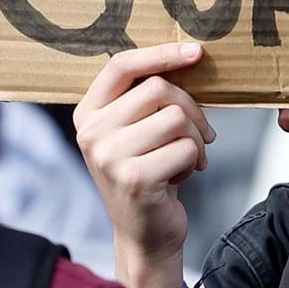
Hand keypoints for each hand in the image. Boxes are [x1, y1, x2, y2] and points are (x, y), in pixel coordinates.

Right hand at [74, 42, 212, 287]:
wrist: (144, 235)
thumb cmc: (147, 173)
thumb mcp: (134, 131)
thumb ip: (144, 98)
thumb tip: (187, 55)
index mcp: (87, 113)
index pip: (121, 65)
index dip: (161, 53)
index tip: (195, 52)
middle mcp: (91, 132)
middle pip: (158, 89)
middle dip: (191, 109)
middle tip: (201, 133)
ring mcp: (109, 156)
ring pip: (176, 118)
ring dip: (195, 138)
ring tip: (187, 158)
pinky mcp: (135, 178)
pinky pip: (186, 148)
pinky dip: (195, 161)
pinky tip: (181, 176)